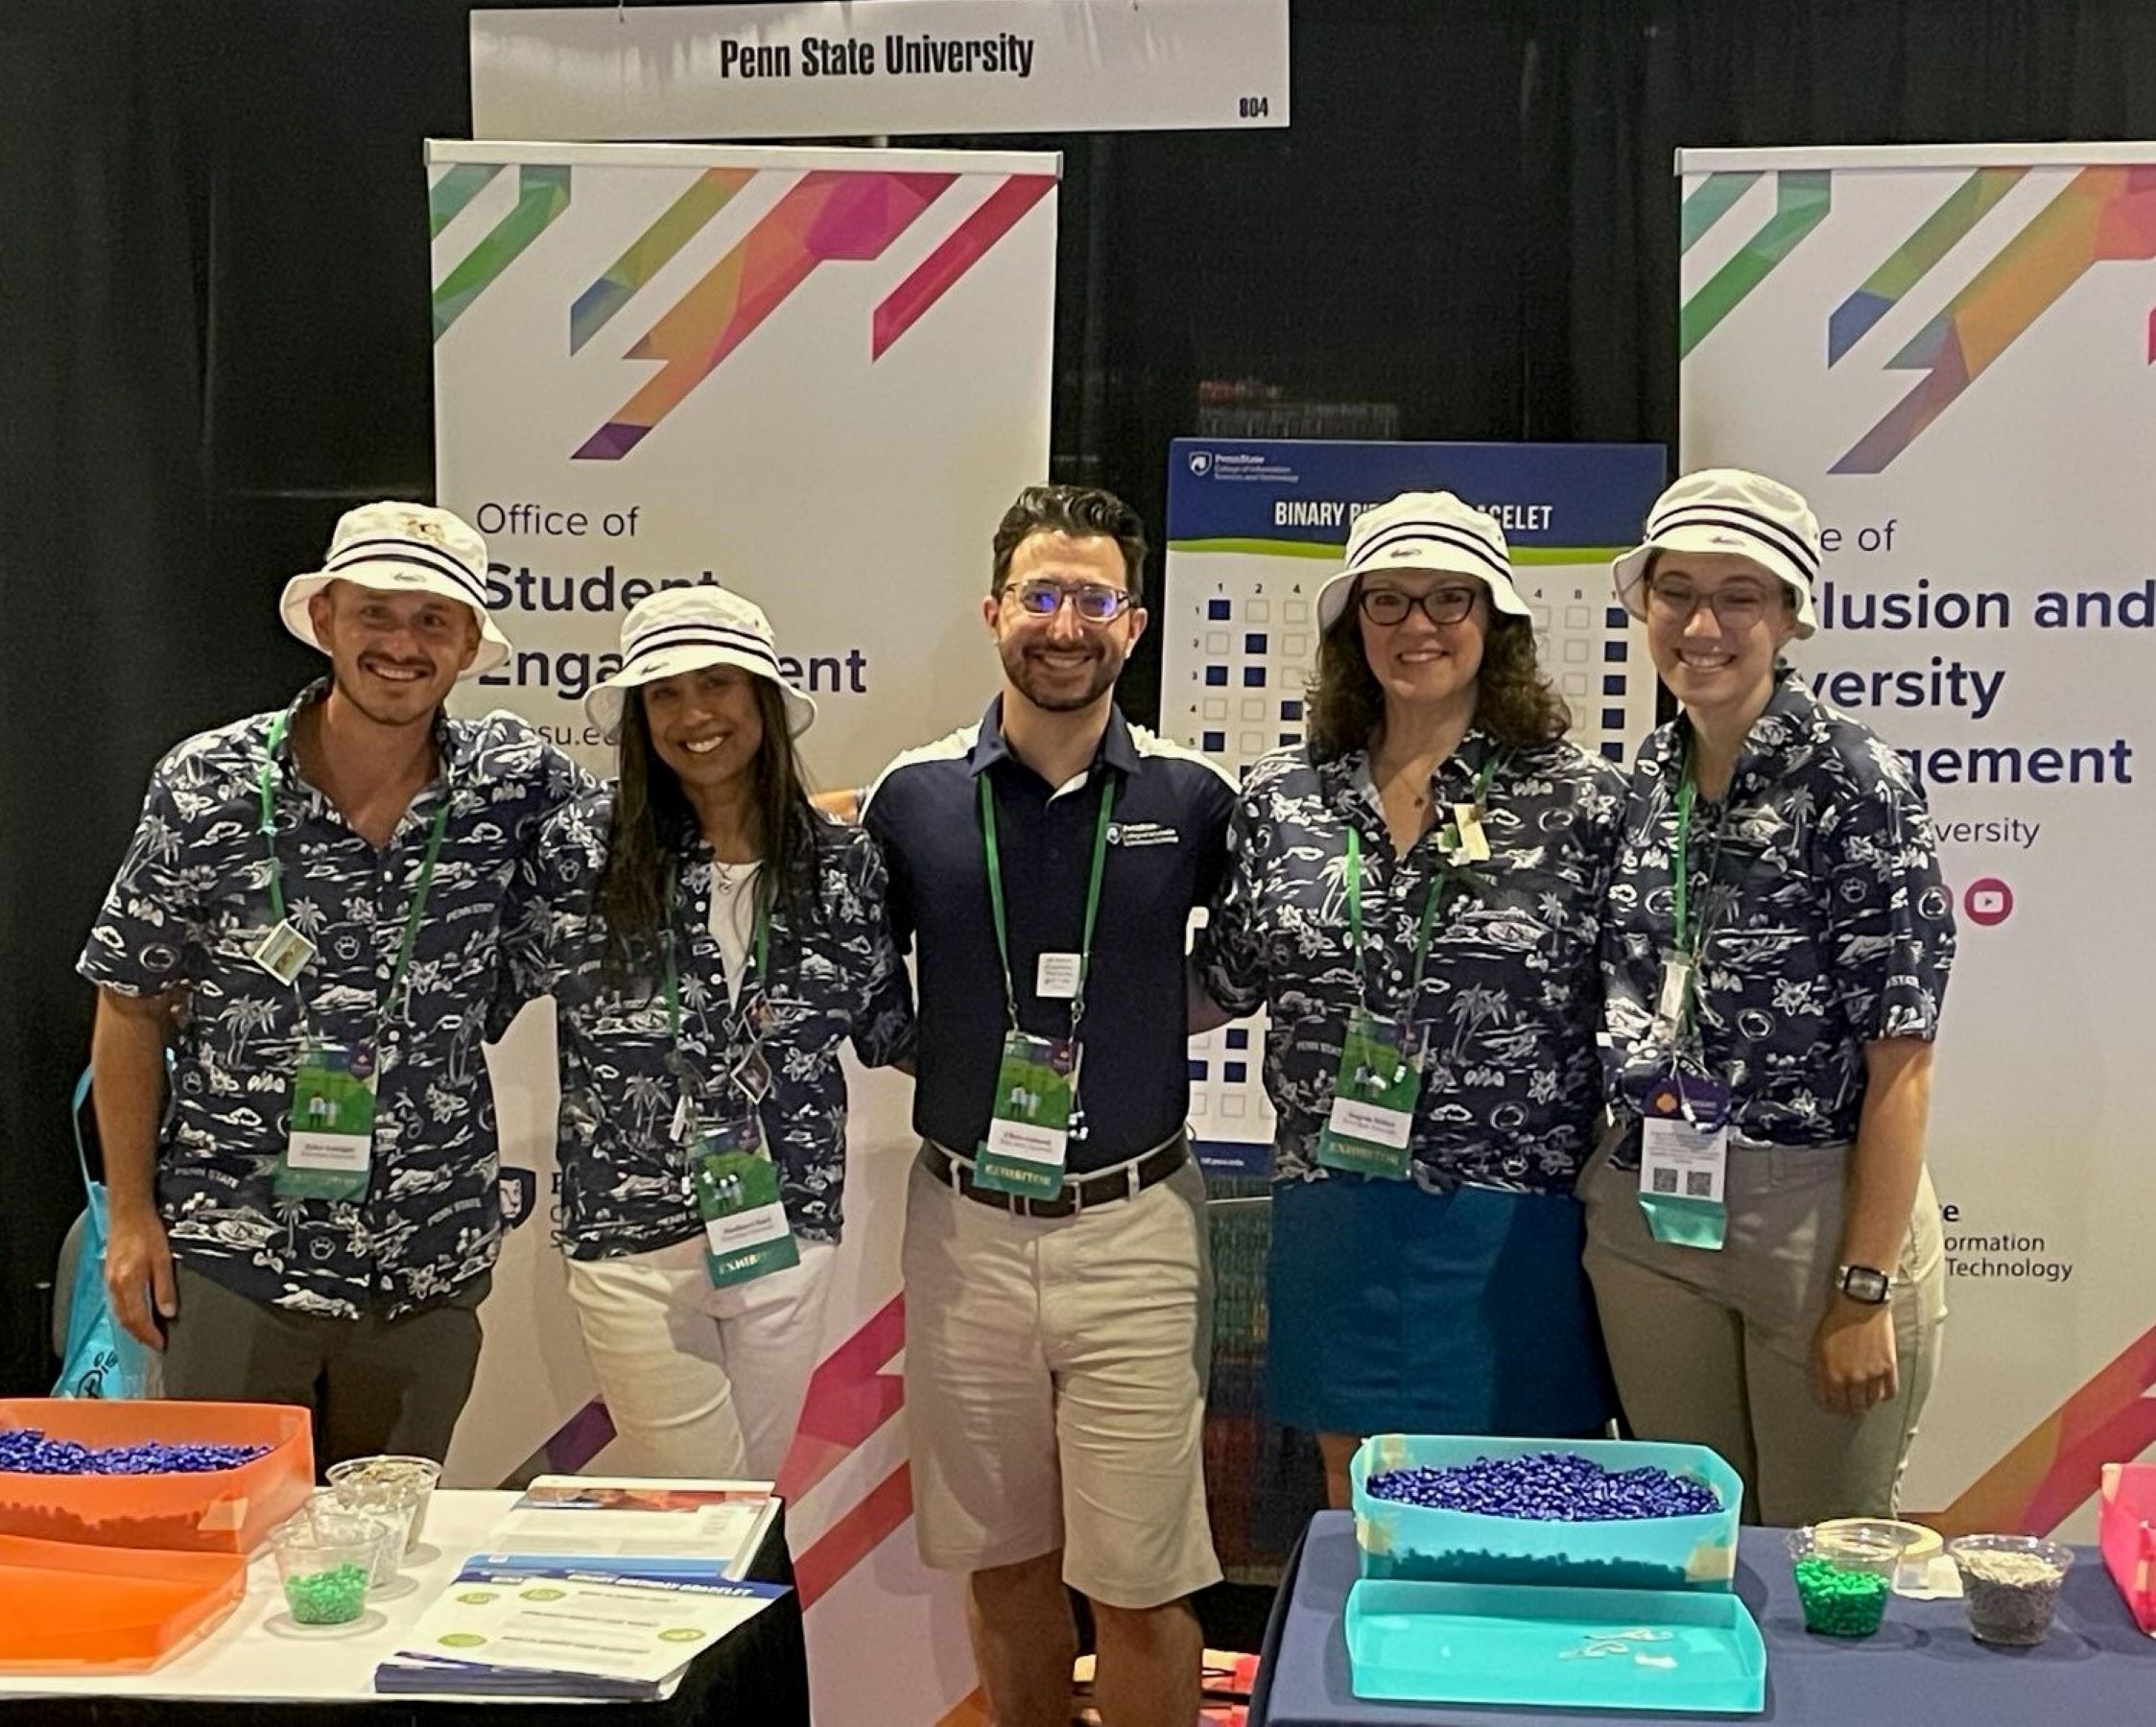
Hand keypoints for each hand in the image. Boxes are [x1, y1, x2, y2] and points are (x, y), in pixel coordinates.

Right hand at [104, 1205, 176, 1349]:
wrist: (129, 1212)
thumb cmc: (146, 1230)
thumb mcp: (163, 1259)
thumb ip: (165, 1288)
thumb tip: (169, 1312)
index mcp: (128, 1283)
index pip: (137, 1319)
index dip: (149, 1335)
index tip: (160, 1345)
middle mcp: (115, 1285)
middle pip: (126, 1320)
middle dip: (140, 1335)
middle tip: (155, 1344)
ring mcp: (110, 1280)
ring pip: (120, 1312)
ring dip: (133, 1326)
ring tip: (148, 1334)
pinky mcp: (111, 1274)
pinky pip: (117, 1302)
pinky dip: (127, 1313)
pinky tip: (137, 1313)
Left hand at [1810, 1298, 1896, 1415]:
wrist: (1860, 1305)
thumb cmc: (1836, 1323)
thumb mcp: (1818, 1348)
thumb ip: (1820, 1373)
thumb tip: (1824, 1392)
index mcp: (1832, 1375)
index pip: (1833, 1403)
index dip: (1833, 1407)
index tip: (1835, 1406)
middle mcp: (1853, 1379)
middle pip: (1854, 1407)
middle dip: (1850, 1408)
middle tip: (1851, 1406)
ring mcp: (1872, 1375)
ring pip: (1871, 1402)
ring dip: (1867, 1403)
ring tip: (1865, 1399)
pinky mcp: (1889, 1368)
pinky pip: (1890, 1393)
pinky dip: (1884, 1396)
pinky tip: (1880, 1392)